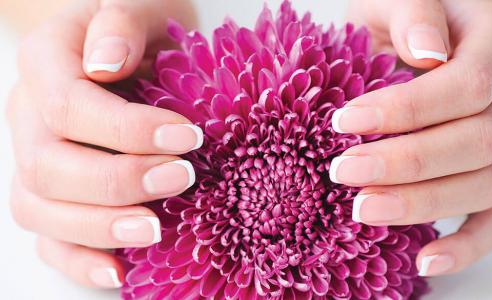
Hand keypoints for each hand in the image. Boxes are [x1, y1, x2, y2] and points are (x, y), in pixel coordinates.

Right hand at [7, 0, 197, 287]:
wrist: (116, 45)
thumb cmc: (134, 29)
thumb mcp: (138, 6)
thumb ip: (121, 24)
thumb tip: (106, 65)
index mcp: (44, 63)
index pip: (70, 107)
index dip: (127, 130)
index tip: (188, 136)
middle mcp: (27, 115)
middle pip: (50, 167)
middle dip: (119, 182)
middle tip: (182, 178)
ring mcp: (32, 158)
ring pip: (41, 209)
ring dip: (99, 227)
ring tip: (156, 229)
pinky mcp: (51, 193)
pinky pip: (49, 237)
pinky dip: (80, 260)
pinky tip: (118, 270)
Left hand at [332, 0, 491, 276]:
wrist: (421, 33)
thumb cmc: (401, 17)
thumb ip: (413, 11)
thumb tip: (429, 51)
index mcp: (491, 43)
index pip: (463, 86)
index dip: (404, 111)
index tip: (343, 122)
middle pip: (476, 143)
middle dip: (403, 164)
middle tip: (342, 172)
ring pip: (485, 185)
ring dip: (421, 205)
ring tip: (361, 209)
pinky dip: (465, 245)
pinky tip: (425, 259)